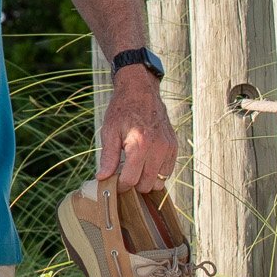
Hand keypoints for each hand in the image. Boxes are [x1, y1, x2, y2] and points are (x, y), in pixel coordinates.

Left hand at [98, 72, 177, 190]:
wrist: (141, 92)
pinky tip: (145, 162)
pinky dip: (156, 172)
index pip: (131, 180)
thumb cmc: (122, 110)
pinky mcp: (174, 147)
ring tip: (134, 167)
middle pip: (147, 185)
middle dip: (133, 184)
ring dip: (146, 180)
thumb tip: (102, 178)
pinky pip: (167, 172)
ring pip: (159, 182)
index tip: (113, 181)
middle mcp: (158, 148)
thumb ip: (108, 157)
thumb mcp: (109, 132)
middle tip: (123, 173)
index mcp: (140, 144)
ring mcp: (168, 148)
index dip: (120, 185)